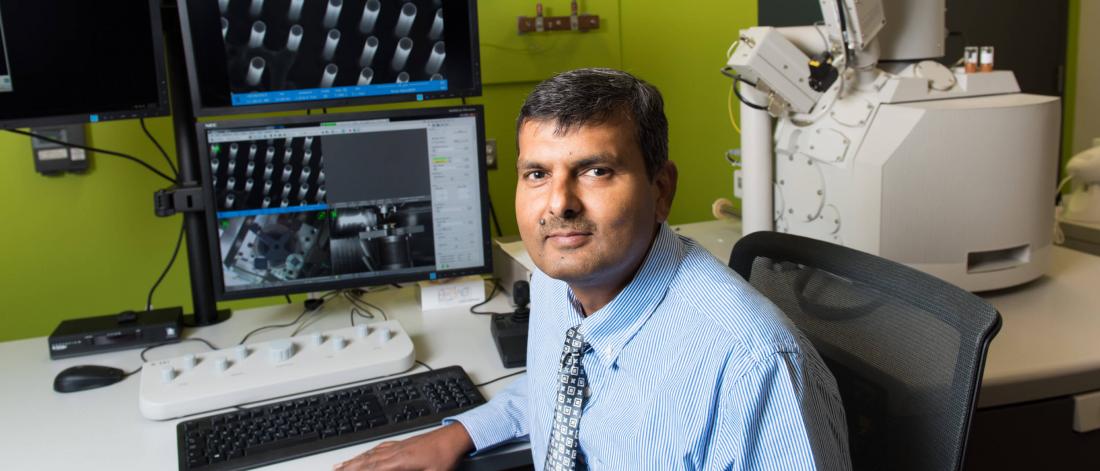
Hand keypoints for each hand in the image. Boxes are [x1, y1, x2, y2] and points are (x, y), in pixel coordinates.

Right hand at [333, 423, 473, 470]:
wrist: (454, 437)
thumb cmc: (445, 456)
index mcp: (400, 461)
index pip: (372, 469)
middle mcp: (395, 452)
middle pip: (366, 462)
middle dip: (348, 467)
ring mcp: (398, 446)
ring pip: (370, 454)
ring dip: (354, 460)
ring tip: (340, 465)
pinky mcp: (403, 443)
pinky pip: (379, 448)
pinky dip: (368, 452)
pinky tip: (365, 454)